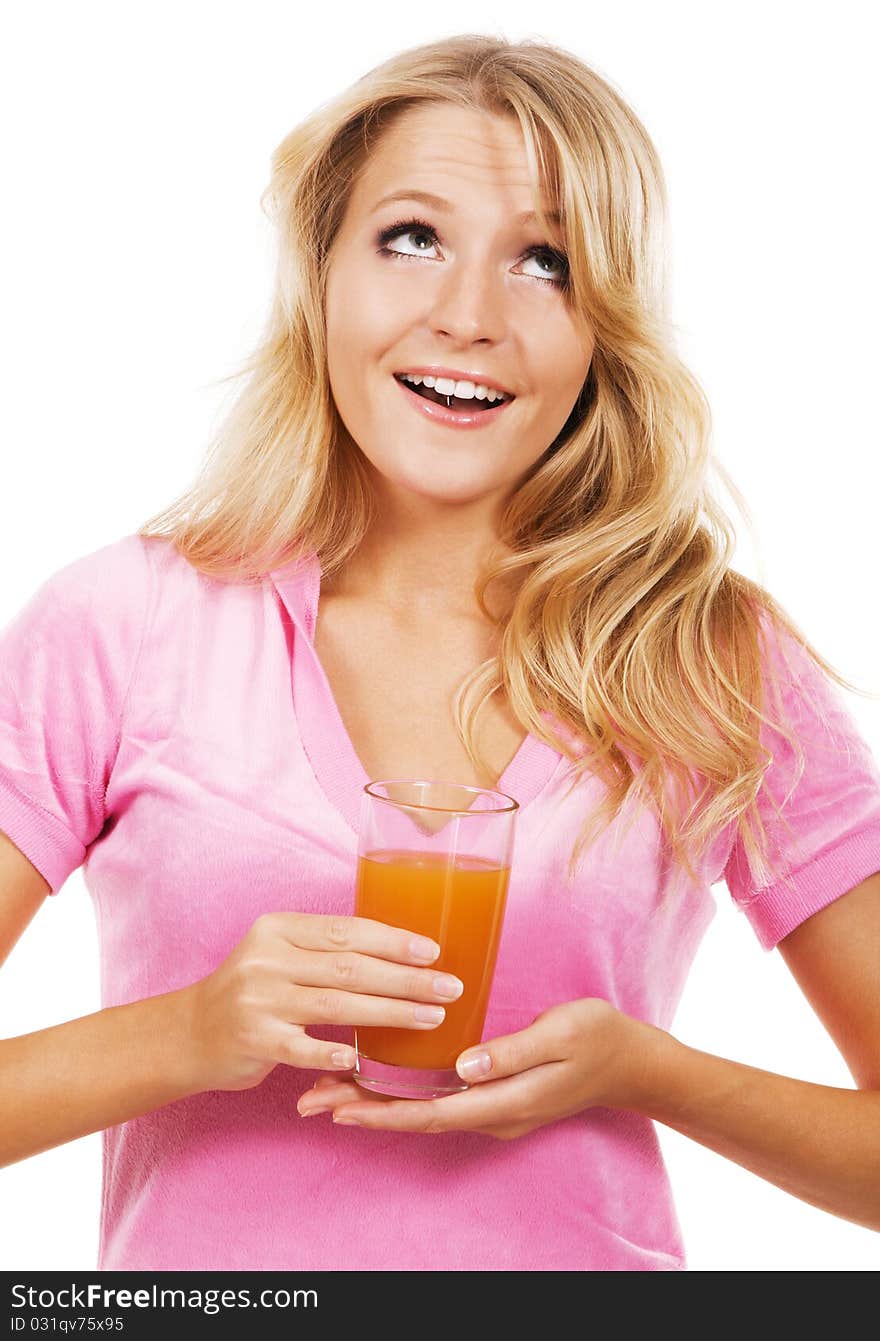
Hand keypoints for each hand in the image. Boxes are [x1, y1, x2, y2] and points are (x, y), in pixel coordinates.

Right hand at [180, 912, 463, 1092]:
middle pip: (349, 967)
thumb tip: (399, 949)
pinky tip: (363, 1059)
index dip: (393, 941)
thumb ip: (324, 950)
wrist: (188, 1034)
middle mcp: (266, 960)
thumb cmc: (252, 991)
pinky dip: (333, 1053)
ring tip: (430, 1018)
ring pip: (336, 1005)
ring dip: (390, 1013)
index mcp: (278, 929)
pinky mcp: (252, 1041)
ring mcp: (257, 1001)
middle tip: (448, 987)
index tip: (433, 952)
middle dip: (405, 978)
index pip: (346, 931)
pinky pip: (302, 1048)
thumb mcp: (279, 955)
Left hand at [297, 998, 663, 1138]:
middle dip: (361, 1110)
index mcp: (503, 1101)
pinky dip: (402, 1091)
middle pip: (415, 1116)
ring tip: (327, 1092)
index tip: (336, 1105)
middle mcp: (490, 1112)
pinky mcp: (493, 1092)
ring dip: (375, 1101)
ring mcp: (491, 1106)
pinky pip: (437, 1098)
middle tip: (309, 1100)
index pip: (429, 1113)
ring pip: (421, 1109)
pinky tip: (379, 1077)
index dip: (380, 1112)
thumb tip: (463, 1066)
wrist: (633, 1061)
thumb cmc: (597, 1038)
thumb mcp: (559, 1034)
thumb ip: (511, 1051)